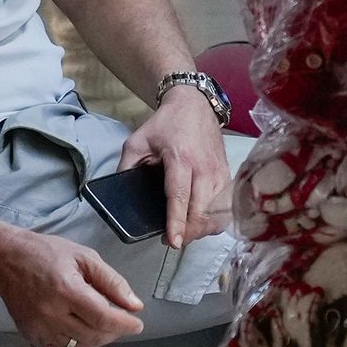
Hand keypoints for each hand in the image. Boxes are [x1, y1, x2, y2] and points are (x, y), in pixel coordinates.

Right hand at [0, 227, 145, 346]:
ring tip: (99, 323)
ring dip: (96, 339)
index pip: (104, 318)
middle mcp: (51, 313)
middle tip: (119, 320)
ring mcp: (39, 328)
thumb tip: (133, 304)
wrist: (5, 260)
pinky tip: (80, 331)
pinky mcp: (31, 336)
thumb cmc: (43, 254)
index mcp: (66, 290)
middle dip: (113, 331)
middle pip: (94, 336)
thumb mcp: (84, 257)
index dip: (125, 324)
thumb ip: (112, 282)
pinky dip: (77, 346)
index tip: (137, 324)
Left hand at [119, 87, 230, 250]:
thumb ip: (126, 167)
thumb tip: (119, 196)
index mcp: (180, 158)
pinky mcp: (228, 176)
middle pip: (201, 212)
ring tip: (185, 231)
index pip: (179, 196)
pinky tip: (201, 222)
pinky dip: (214, 221)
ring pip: (216, 214)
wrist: (195, 105)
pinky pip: (225, 209)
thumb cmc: (166, 124)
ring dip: (201, 229)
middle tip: (172, 240)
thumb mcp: (137, 141)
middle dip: (188, 233)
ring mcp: (219, 173)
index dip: (176, 222)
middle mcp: (204, 168)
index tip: (172, 241)